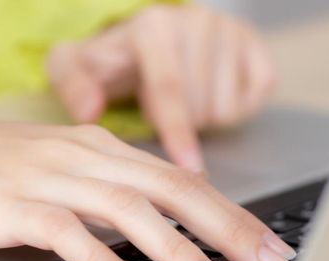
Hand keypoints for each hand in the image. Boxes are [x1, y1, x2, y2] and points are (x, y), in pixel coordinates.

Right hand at [0, 108, 294, 260]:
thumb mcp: (51, 170)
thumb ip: (100, 192)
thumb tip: (150, 231)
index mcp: (94, 146)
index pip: (177, 177)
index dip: (228, 212)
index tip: (264, 245)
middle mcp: (78, 155)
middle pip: (168, 188)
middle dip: (225, 228)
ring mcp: (42, 177)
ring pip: (125, 207)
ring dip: (174, 246)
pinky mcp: (6, 204)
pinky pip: (62, 229)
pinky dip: (98, 256)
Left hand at [47, 4, 275, 171]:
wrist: (144, 40)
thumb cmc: (110, 61)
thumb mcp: (74, 67)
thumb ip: (73, 86)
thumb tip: (89, 110)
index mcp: (152, 26)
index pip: (169, 90)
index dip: (178, 134)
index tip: (188, 170)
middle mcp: (196, 21)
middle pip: (199, 106)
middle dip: (178, 125)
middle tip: (155, 109)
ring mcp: (230, 31)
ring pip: (227, 108)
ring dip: (202, 119)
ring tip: (180, 100)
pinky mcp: (255, 45)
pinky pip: (255, 100)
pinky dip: (233, 110)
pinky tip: (208, 95)